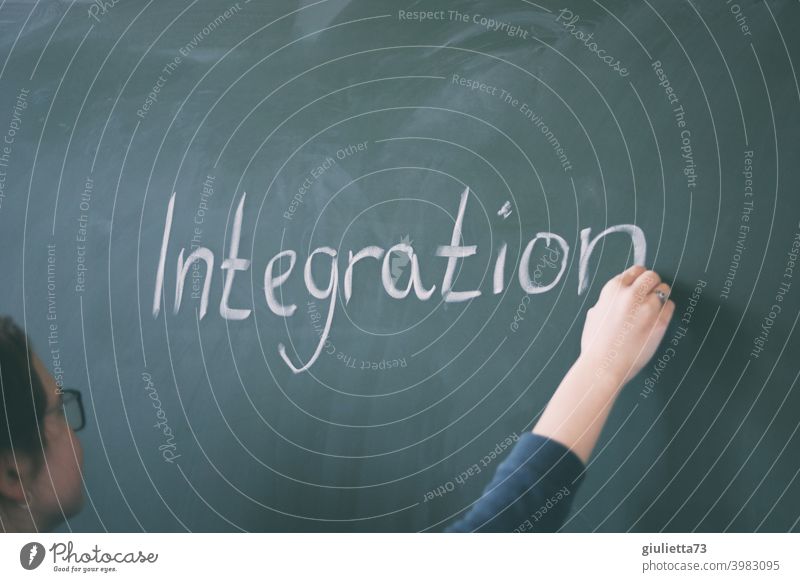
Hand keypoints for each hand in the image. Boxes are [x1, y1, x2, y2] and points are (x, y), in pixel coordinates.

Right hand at [579, 266, 674, 386]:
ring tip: (652, 310)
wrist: (603, 365)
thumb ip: (609, 301)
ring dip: (660, 297)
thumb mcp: (595, 314)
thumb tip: (618, 296)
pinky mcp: (660, 323)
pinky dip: (665, 311)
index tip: (640, 285)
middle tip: (648, 295)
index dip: (639, 278)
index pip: (636, 270)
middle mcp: (631, 295)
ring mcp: (648, 308)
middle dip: (651, 284)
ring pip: (664, 289)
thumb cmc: (596, 343)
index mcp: (613, 289)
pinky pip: (670, 306)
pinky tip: (655, 320)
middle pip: (652, 276)